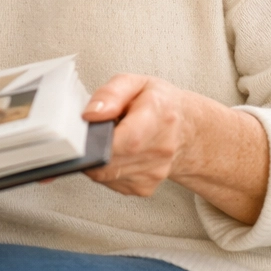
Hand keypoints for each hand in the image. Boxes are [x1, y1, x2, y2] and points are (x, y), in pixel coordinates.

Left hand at [80, 74, 189, 196]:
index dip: (99, 141)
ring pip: (104, 174)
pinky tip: (115, 154)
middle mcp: (160, 149)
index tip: (87, 134)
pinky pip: (110, 182)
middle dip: (90, 148)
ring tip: (109, 140)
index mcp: (159, 117)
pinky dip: (105, 169)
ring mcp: (154, 172)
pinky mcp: (145, 187)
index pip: (127, 140)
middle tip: (94, 132)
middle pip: (109, 162)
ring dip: (97, 159)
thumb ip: (110, 94)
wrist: (184, 128)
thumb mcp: (135, 83)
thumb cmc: (159, 104)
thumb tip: (91, 114)